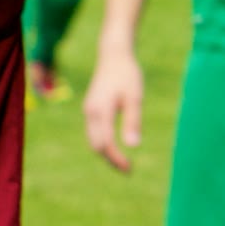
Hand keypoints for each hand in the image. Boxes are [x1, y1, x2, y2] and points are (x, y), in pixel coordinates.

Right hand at [83, 44, 143, 171]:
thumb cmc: (127, 74)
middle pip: (96, 145)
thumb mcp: (135, 97)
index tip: (130, 168)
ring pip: (93, 140)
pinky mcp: (91, 109)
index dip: (116, 159)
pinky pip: (93, 132)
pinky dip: (103, 143)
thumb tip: (133, 146)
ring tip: (124, 162)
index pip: (105, 143)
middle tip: (128, 170)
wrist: (114, 55)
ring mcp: (88, 111)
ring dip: (106, 153)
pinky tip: (116, 146)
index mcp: (100, 111)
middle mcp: (90, 113)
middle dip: (110, 160)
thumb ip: (133, 121)